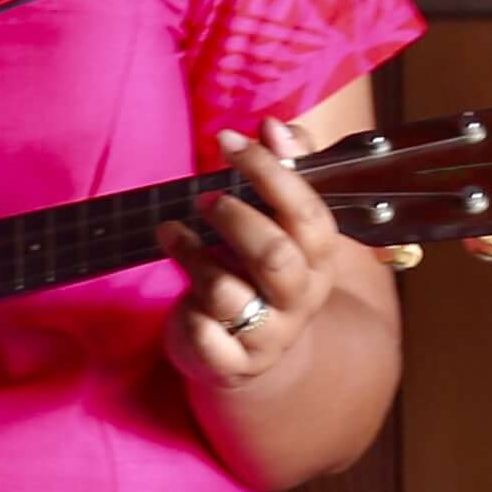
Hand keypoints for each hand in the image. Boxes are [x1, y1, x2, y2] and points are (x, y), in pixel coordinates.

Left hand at [160, 124, 359, 402]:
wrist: (254, 355)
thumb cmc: (260, 271)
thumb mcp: (280, 223)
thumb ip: (286, 169)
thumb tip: (275, 127)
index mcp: (319, 259)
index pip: (308, 213)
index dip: (270, 172)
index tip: (229, 141)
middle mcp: (300, 298)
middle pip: (275, 256)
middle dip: (235, 219)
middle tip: (205, 198)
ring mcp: (268, 335)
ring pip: (227, 293)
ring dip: (193, 256)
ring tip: (171, 232)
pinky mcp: (233, 364)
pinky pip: (209, 341)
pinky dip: (190, 316)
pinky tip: (182, 295)